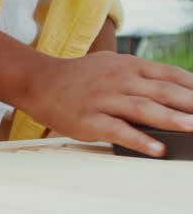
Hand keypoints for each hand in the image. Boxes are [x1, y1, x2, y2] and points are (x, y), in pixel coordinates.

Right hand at [23, 53, 192, 156]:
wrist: (38, 81)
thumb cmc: (78, 76)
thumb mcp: (112, 64)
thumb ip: (140, 74)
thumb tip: (175, 86)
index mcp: (130, 66)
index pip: (172, 75)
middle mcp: (120, 80)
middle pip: (164, 92)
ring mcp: (104, 100)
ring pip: (144, 109)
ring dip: (172, 119)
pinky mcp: (89, 120)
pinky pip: (118, 130)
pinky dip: (139, 140)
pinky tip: (157, 149)